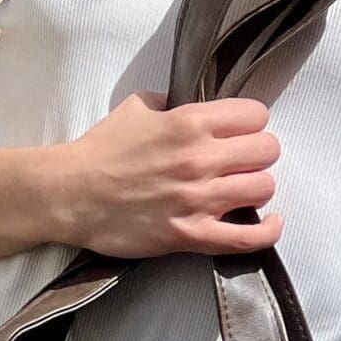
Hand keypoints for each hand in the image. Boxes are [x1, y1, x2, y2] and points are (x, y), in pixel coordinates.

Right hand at [52, 92, 283, 258]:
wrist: (70, 194)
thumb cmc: (99, 150)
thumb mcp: (136, 107)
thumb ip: (172, 103)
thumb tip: (192, 106)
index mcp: (189, 122)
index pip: (256, 114)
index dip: (252, 122)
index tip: (242, 131)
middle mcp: (199, 159)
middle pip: (267, 150)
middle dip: (259, 153)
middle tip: (243, 161)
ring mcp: (197, 199)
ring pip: (263, 188)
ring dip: (257, 187)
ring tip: (241, 189)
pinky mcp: (190, 235)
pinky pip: (247, 238)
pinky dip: (267, 231)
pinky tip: (271, 222)